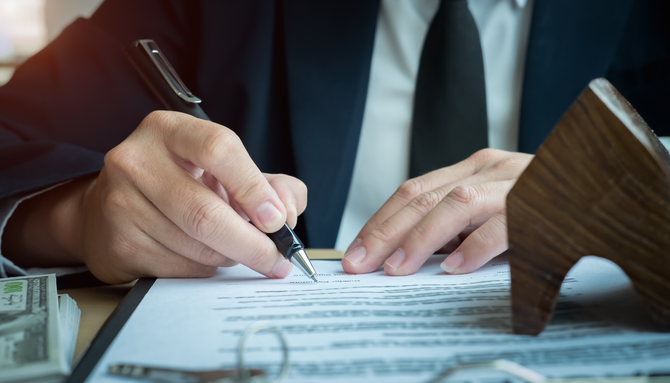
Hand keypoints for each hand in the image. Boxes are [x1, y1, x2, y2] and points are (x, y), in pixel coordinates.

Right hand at [3, 111, 306, 283]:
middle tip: (277, 260)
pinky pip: (179, 268)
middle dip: (252, 244)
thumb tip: (287, 213)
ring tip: (236, 251)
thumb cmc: (182, 185)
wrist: (112, 212)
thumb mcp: (227, 172)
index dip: (254, 188)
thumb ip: (271, 185)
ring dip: (229, 257)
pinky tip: (204, 258)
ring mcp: (121, 202)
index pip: (218, 149)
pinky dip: (205, 270)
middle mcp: (137, 160)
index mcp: (170, 130)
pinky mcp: (117, 242)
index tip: (277, 220)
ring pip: (196, 246)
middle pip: (205, 212)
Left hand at [341, 149, 531, 275]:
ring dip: (422, 238)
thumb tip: (403, 255)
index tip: (356, 251)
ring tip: (397, 268)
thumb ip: (456, 224)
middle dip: (386, 231)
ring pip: (457, 202)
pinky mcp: (543, 202)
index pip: (414, 190)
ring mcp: (516, 181)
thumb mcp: (491, 209)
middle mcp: (489, 168)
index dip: (380, 220)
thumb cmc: (539, 205)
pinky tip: (457, 268)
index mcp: (472, 167)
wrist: (604, 183)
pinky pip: (507, 223)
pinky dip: (478, 246)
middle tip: (361, 264)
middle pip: (424, 195)